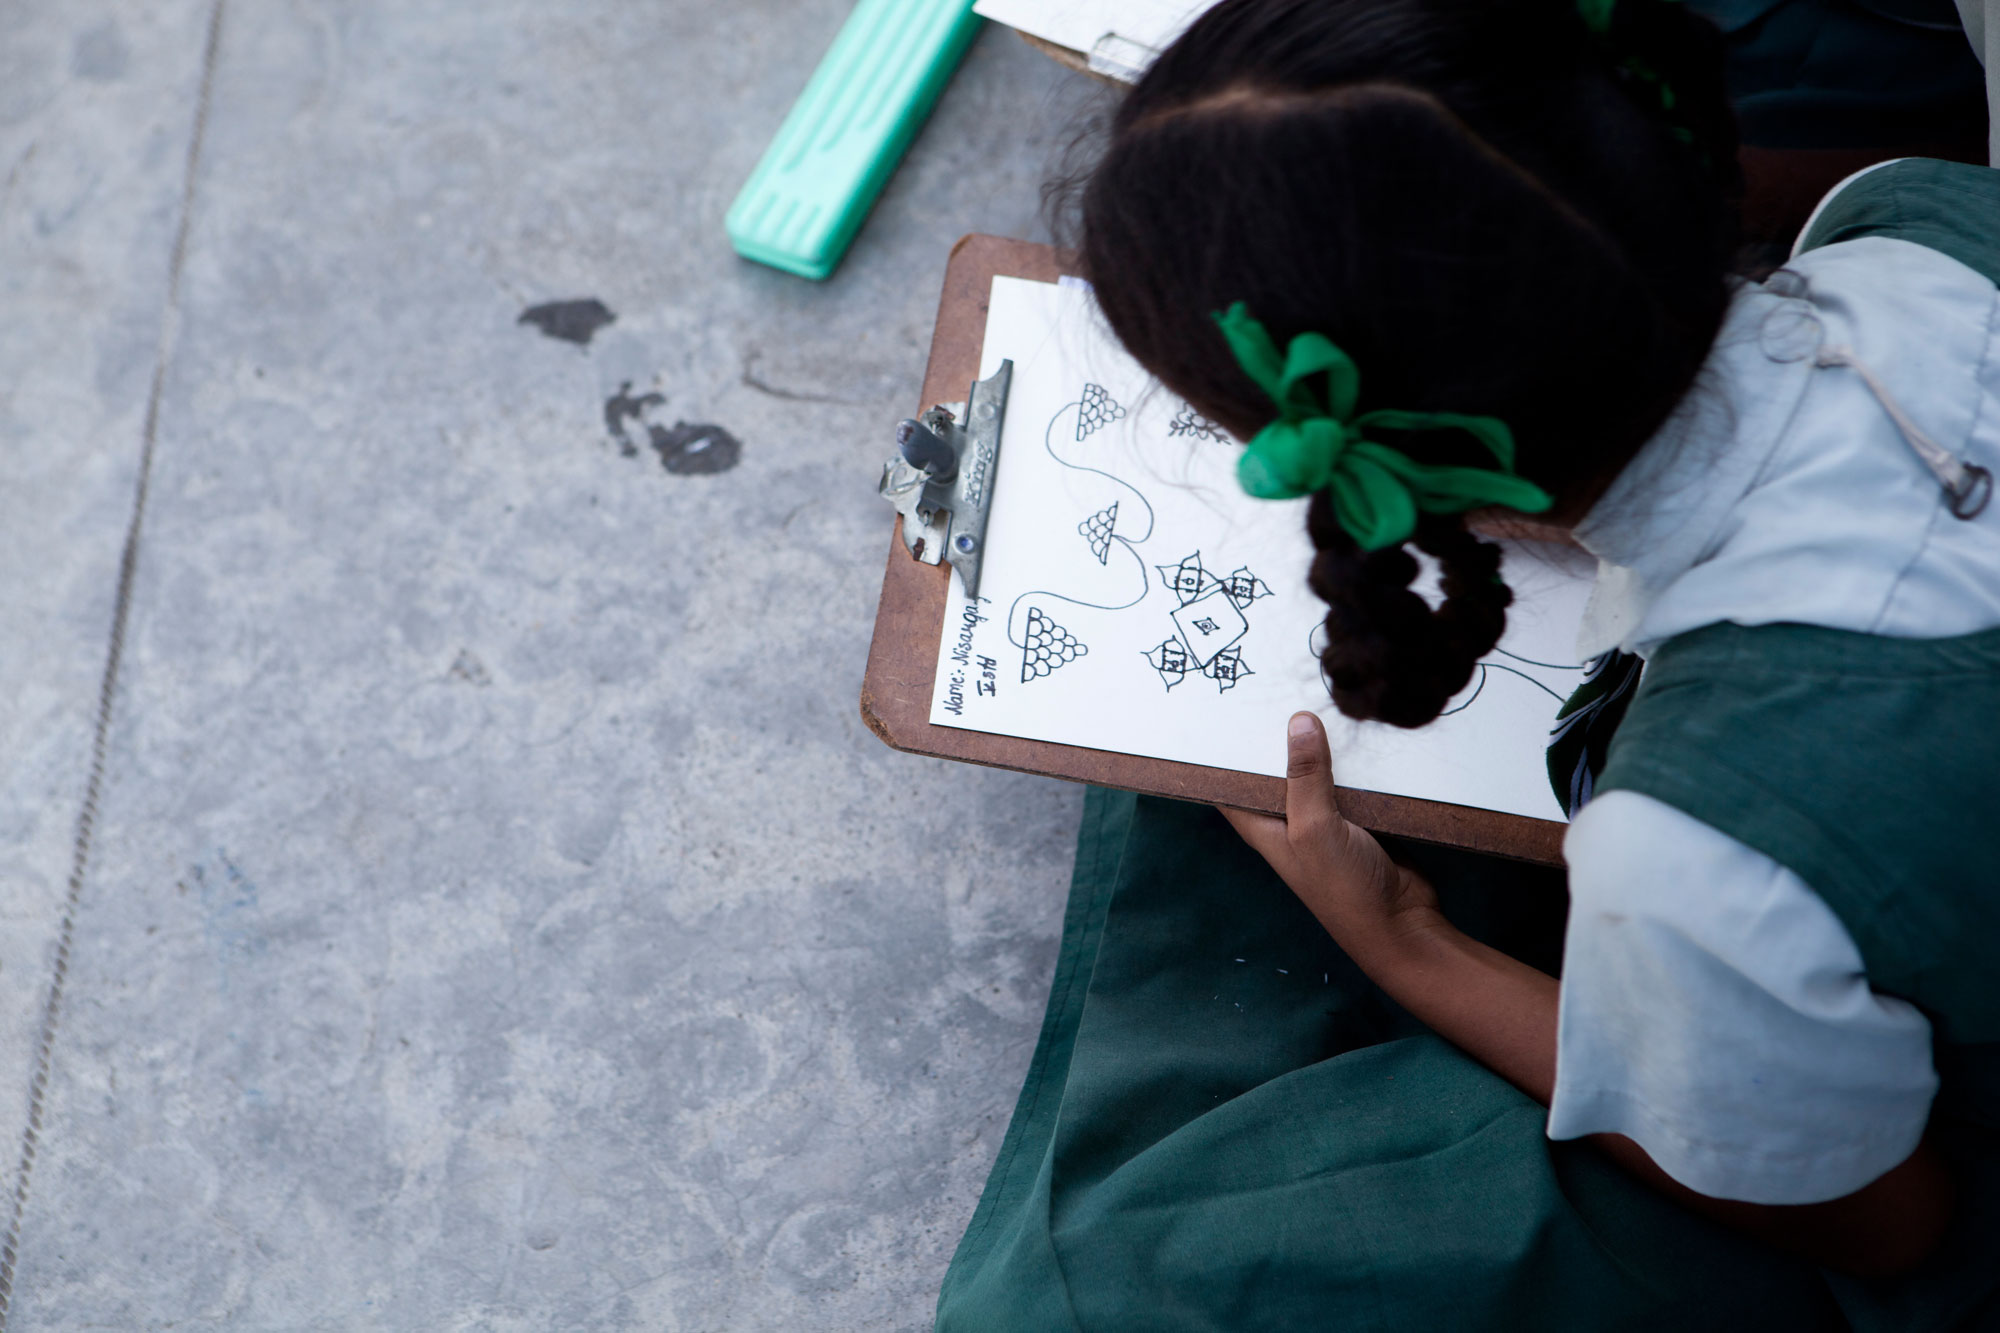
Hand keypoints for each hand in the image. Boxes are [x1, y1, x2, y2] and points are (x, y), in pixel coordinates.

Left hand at [1219, 712, 1441, 957]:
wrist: (1402, 922)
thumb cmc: (1343, 888)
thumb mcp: (1314, 827)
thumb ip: (1305, 776)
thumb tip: (1299, 721)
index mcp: (1264, 827)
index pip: (1232, 783)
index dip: (1224, 752)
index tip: (1222, 710)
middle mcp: (1292, 820)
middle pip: (1279, 769)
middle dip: (1280, 735)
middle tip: (1280, 686)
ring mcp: (1328, 818)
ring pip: (1321, 770)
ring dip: (1326, 743)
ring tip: (1322, 692)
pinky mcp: (1364, 817)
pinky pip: (1357, 779)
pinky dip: (1361, 760)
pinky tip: (1365, 728)